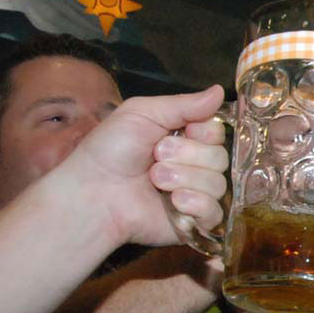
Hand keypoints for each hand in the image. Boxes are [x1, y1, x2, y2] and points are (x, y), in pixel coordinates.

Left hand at [66, 85, 227, 246]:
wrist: (93, 192)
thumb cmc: (110, 150)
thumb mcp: (142, 113)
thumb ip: (184, 104)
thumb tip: (220, 90)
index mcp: (185, 139)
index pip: (218, 132)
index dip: (205, 132)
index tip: (184, 131)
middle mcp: (195, 165)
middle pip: (220, 157)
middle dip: (187, 155)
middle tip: (155, 157)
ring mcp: (196, 194)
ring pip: (217, 183)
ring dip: (184, 178)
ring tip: (154, 181)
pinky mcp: (195, 222)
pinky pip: (215, 211)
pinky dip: (196, 203)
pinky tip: (174, 201)